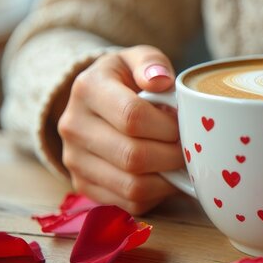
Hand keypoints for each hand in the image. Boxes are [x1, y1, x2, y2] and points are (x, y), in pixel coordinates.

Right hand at [57, 45, 183, 214]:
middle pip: (134, 156)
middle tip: (188, 148)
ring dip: (166, 179)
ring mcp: (74, 160)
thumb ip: (151, 63)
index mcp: (88, 89)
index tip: (182, 124)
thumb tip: (161, 80)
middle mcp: (73, 126)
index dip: (168, 126)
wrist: (96, 102)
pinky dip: (155, 194)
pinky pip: (128, 203)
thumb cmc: (127, 79)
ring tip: (178, 162)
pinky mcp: (83, 185)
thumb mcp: (138, 59)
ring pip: (132, 186)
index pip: (132, 117)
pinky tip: (163, 175)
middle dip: (172, 155)